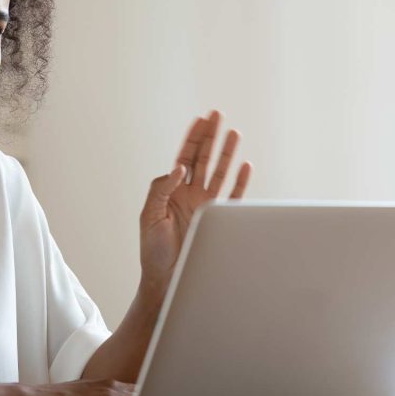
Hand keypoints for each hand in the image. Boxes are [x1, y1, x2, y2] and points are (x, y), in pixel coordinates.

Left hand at [139, 110, 251, 292]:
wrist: (168, 280)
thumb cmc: (153, 250)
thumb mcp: (149, 215)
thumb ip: (161, 188)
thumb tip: (179, 168)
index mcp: (172, 191)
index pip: (185, 158)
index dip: (192, 138)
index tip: (200, 119)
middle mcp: (190, 195)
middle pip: (204, 158)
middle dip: (210, 137)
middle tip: (217, 114)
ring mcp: (206, 207)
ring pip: (220, 173)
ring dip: (227, 153)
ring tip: (234, 132)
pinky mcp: (219, 221)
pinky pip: (233, 197)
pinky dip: (239, 181)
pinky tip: (244, 165)